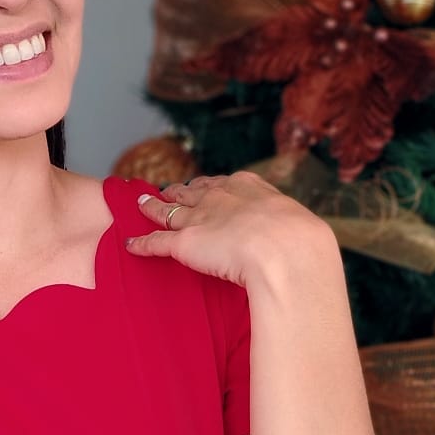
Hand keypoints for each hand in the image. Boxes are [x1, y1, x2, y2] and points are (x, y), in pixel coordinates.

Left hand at [126, 170, 332, 288]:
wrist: (285, 252)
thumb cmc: (300, 242)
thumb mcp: (299, 228)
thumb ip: (290, 231)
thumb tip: (304, 245)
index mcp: (248, 188)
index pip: (222, 183)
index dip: (209, 186)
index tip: (204, 186)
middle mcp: (219, 197)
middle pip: (191, 191)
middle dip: (179, 191)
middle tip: (169, 191)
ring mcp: (199, 219)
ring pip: (168, 210)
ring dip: (153, 208)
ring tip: (142, 204)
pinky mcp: (183, 244)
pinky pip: (155, 243)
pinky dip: (141, 245)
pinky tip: (131, 246)